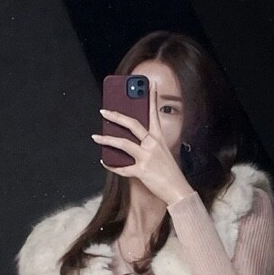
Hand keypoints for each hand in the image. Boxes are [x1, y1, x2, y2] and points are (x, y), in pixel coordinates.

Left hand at [92, 83, 194, 207]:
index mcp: (159, 138)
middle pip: (132, 125)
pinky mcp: (141, 171)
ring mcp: (147, 157)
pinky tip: (103, 161)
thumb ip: (149, 144)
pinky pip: (122, 167)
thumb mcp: (162, 152)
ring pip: (123, 144)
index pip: (154, 114)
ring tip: (96, 137)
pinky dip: (111, 165)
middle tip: (104, 111)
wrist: (178, 190)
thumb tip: (129, 138)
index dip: (151, 98)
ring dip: (106, 139)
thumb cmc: (170, 172)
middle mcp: (153, 145)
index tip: (148, 84)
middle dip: (116, 116)